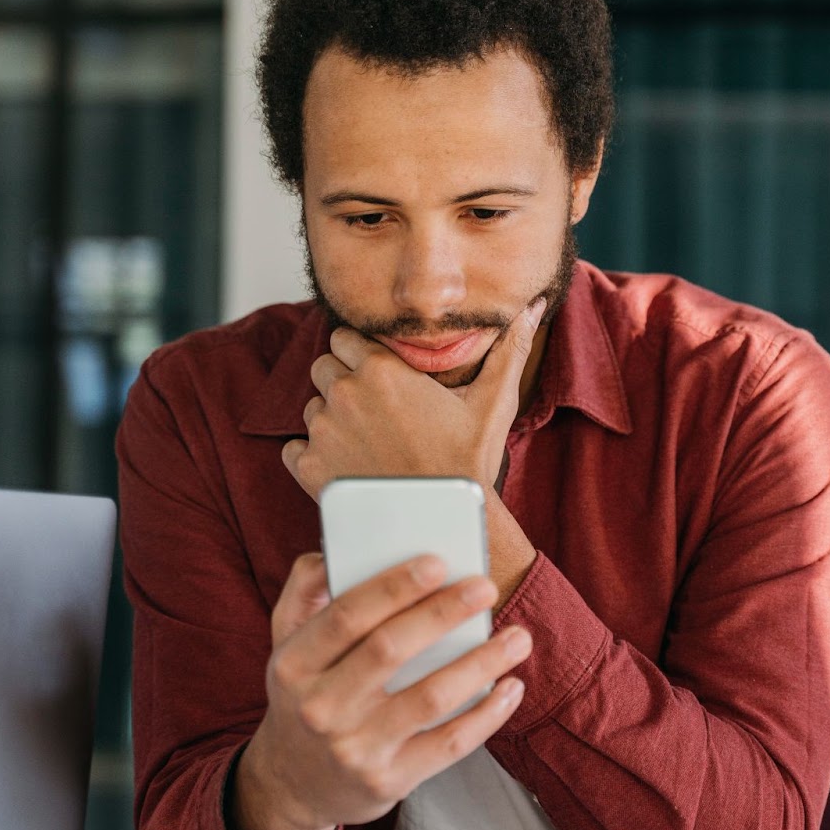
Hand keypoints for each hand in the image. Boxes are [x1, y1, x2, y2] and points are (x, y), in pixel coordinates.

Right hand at [228, 552, 531, 829]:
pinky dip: (487, 715)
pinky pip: (449, 744)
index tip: (438, 562)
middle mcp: (320, 708)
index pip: (346, 616)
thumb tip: (333, 552)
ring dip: (482, 663)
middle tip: (486, 588)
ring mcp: (354, 748)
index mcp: (294, 664)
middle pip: (390, 649)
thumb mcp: (285, 644)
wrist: (294, 786)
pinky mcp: (388, 780)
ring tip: (517, 637)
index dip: (394, 586)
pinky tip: (510, 687)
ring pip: (430, 698)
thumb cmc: (305, 697)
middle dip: (444, 613)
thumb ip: (306, 593)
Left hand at [282, 298, 545, 499]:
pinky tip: (347, 466)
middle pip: (323, 367)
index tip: (382, 378)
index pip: (344, 338)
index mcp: (381, 369)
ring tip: (368, 443)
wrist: (445, 523)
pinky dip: (313, 455)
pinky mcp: (310, 469)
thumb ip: (509, 347)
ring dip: (331, 419)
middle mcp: (345, 394)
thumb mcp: (494, 401)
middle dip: (343, 382)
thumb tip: (535, 306)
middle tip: (376, 411)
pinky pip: (295, 448)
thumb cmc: (470, 462)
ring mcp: (324, 432)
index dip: (361, 355)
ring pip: (311, 408)